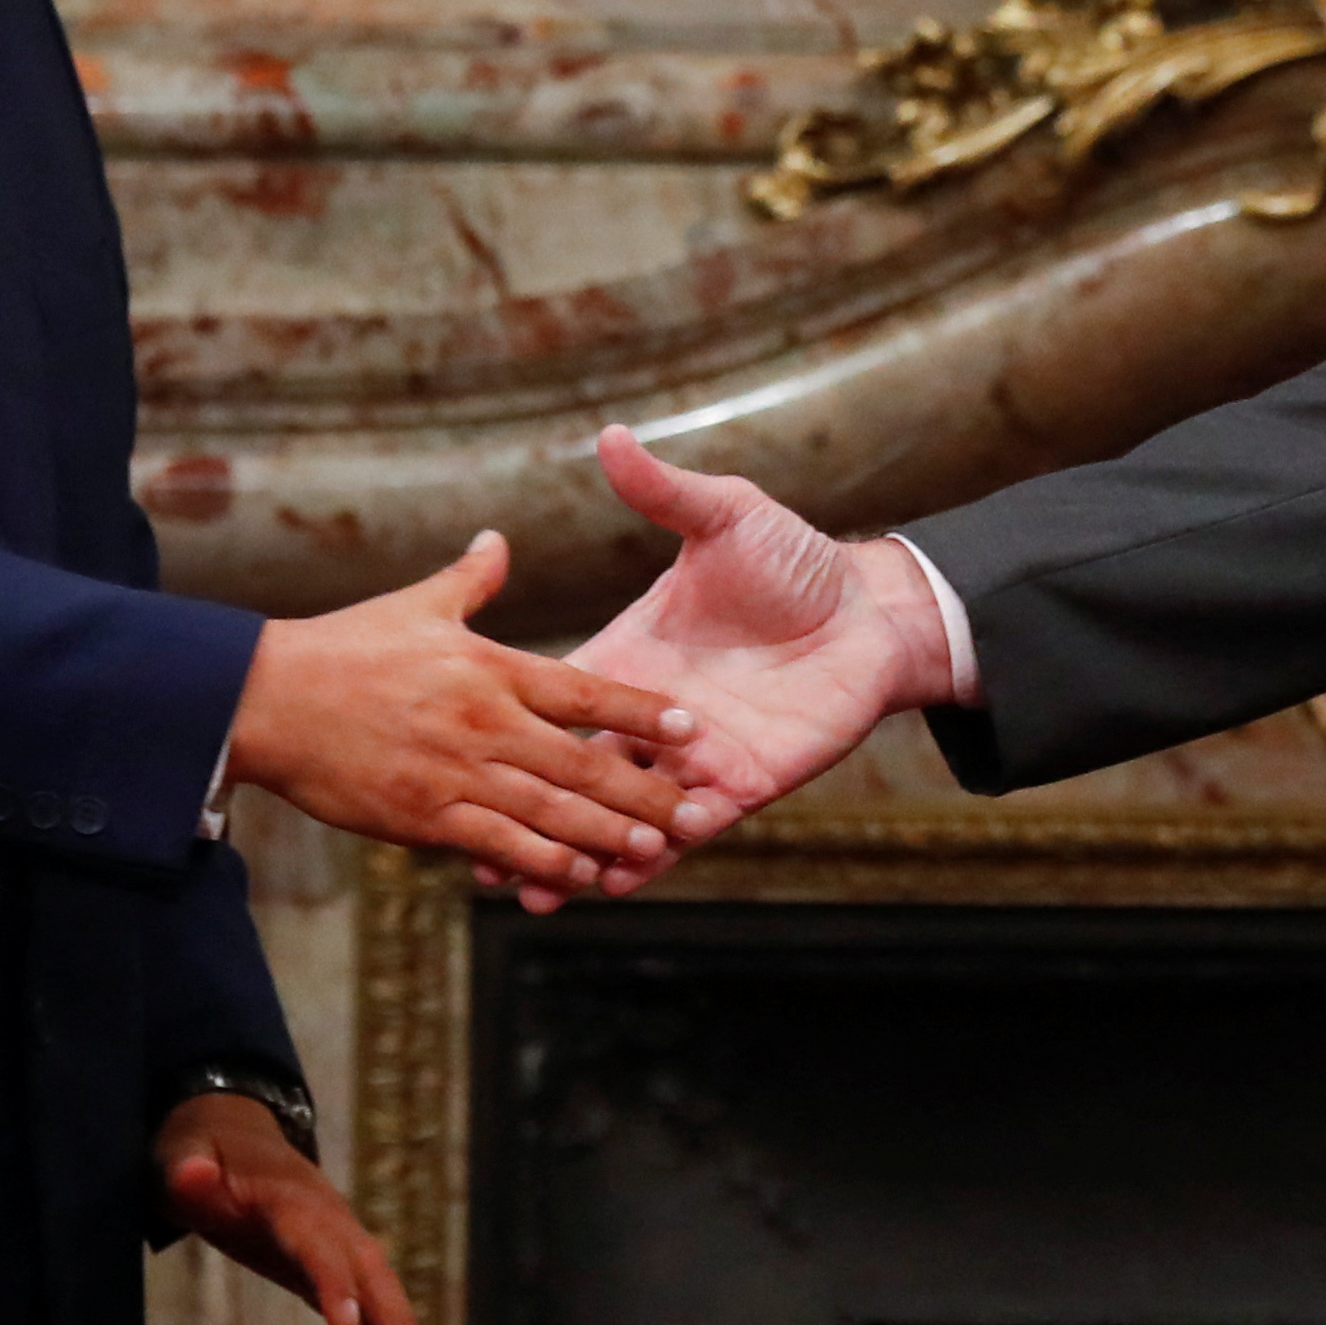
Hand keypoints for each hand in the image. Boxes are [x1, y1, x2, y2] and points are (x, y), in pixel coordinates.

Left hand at [159, 1088, 409, 1324]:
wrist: (233, 1131)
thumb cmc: (204, 1149)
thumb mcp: (183, 1153)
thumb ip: (186, 1167)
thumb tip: (190, 1176)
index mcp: (287, 1195)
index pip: (314, 1244)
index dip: (334, 1283)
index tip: (348, 1323)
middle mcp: (326, 1213)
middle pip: (365, 1264)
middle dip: (388, 1308)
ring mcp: (336, 1231)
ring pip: (375, 1276)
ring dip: (395, 1314)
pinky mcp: (332, 1252)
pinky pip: (364, 1286)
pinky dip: (382, 1314)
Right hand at [223, 529, 716, 891]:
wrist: (266, 698)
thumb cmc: (342, 646)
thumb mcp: (417, 602)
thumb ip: (470, 579)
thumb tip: (498, 540)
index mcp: (491, 668)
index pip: (585, 690)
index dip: (641, 710)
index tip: (688, 724)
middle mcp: (484, 723)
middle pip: (582, 762)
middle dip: (643, 789)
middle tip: (695, 808)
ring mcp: (455, 775)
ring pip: (549, 813)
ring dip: (606, 835)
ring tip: (655, 849)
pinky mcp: (423, 818)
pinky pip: (496, 845)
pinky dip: (540, 864)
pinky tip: (576, 878)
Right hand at [515, 427, 963, 908]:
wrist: (872, 609)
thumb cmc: (794, 561)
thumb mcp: (724, 518)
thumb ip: (665, 491)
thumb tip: (612, 435)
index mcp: (632, 656)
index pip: (561, 700)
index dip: (513, 730)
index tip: (453, 757)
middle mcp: (654, 716)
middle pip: (577, 771)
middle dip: (530, 810)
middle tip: (467, 855)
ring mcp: (694, 757)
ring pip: (622, 815)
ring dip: (578, 850)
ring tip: (524, 889)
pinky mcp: (741, 785)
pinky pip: (686, 832)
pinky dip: (650, 861)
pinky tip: (612, 887)